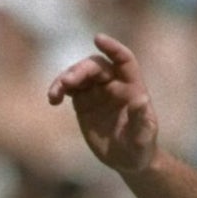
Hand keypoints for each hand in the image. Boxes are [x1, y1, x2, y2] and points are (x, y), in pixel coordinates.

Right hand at [47, 33, 160, 176]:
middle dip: (80, 70)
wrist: (127, 159)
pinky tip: (53, 99)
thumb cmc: (140, 147)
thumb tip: (141, 99)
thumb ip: (142, 118)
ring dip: (64, 79)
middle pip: (95, 67)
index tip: (97, 39)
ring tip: (54, 94)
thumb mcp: (143, 136)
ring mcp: (97, 91)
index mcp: (132, 86)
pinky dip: (58, 90)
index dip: (112, 48)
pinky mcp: (83, 101)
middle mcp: (114, 83)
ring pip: (78, 75)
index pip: (123, 59)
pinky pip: (68, 89)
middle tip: (66, 83)